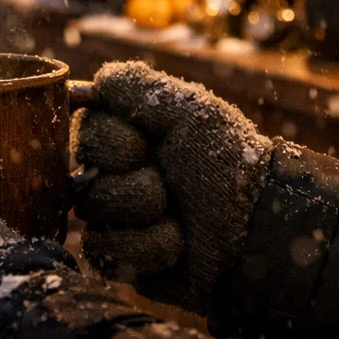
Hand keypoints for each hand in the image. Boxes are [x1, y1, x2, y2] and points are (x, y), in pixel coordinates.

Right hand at [72, 61, 272, 315]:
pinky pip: (104, 253)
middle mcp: (113, 173)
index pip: (82, 130)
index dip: (108, 141)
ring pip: (92, 214)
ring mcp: (114, 217)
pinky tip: (177, 244)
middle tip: (166, 184)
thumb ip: (137, 86)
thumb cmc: (228, 161)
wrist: (257, 226)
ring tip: (178, 217)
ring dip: (144, 214)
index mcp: (126, 134)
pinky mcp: (121, 258)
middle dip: (132, 183)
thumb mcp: (188, 110)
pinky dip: (149, 247)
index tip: (142, 145)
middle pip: (81, 174)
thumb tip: (93, 80)